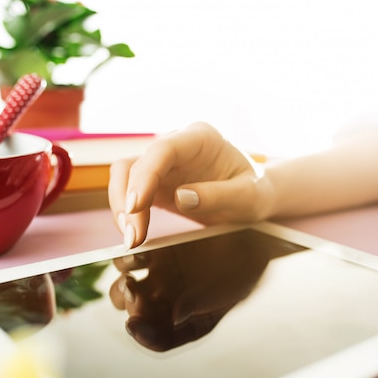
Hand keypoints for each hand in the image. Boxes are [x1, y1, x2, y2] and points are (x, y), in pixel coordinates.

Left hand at [107, 230, 287, 351]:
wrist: (254, 230)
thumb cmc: (250, 263)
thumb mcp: (238, 285)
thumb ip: (207, 301)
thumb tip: (177, 315)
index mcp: (193, 320)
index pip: (164, 338)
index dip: (146, 337)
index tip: (134, 326)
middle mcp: (174, 302)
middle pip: (141, 316)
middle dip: (132, 309)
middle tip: (134, 294)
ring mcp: (163, 277)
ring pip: (130, 291)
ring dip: (123, 288)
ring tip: (130, 278)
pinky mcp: (157, 251)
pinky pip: (131, 261)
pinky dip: (126, 261)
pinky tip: (131, 256)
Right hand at [108, 122, 273, 248]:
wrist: (254, 197)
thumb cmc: (255, 191)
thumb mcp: (248, 196)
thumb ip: (219, 195)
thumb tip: (181, 197)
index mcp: (201, 138)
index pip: (163, 149)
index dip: (145, 175)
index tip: (136, 204)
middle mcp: (177, 146)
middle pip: (137, 164)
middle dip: (129, 200)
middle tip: (133, 236)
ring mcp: (164, 164)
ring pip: (126, 176)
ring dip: (122, 207)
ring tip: (132, 238)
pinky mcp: (157, 183)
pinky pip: (131, 192)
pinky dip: (128, 213)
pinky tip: (134, 233)